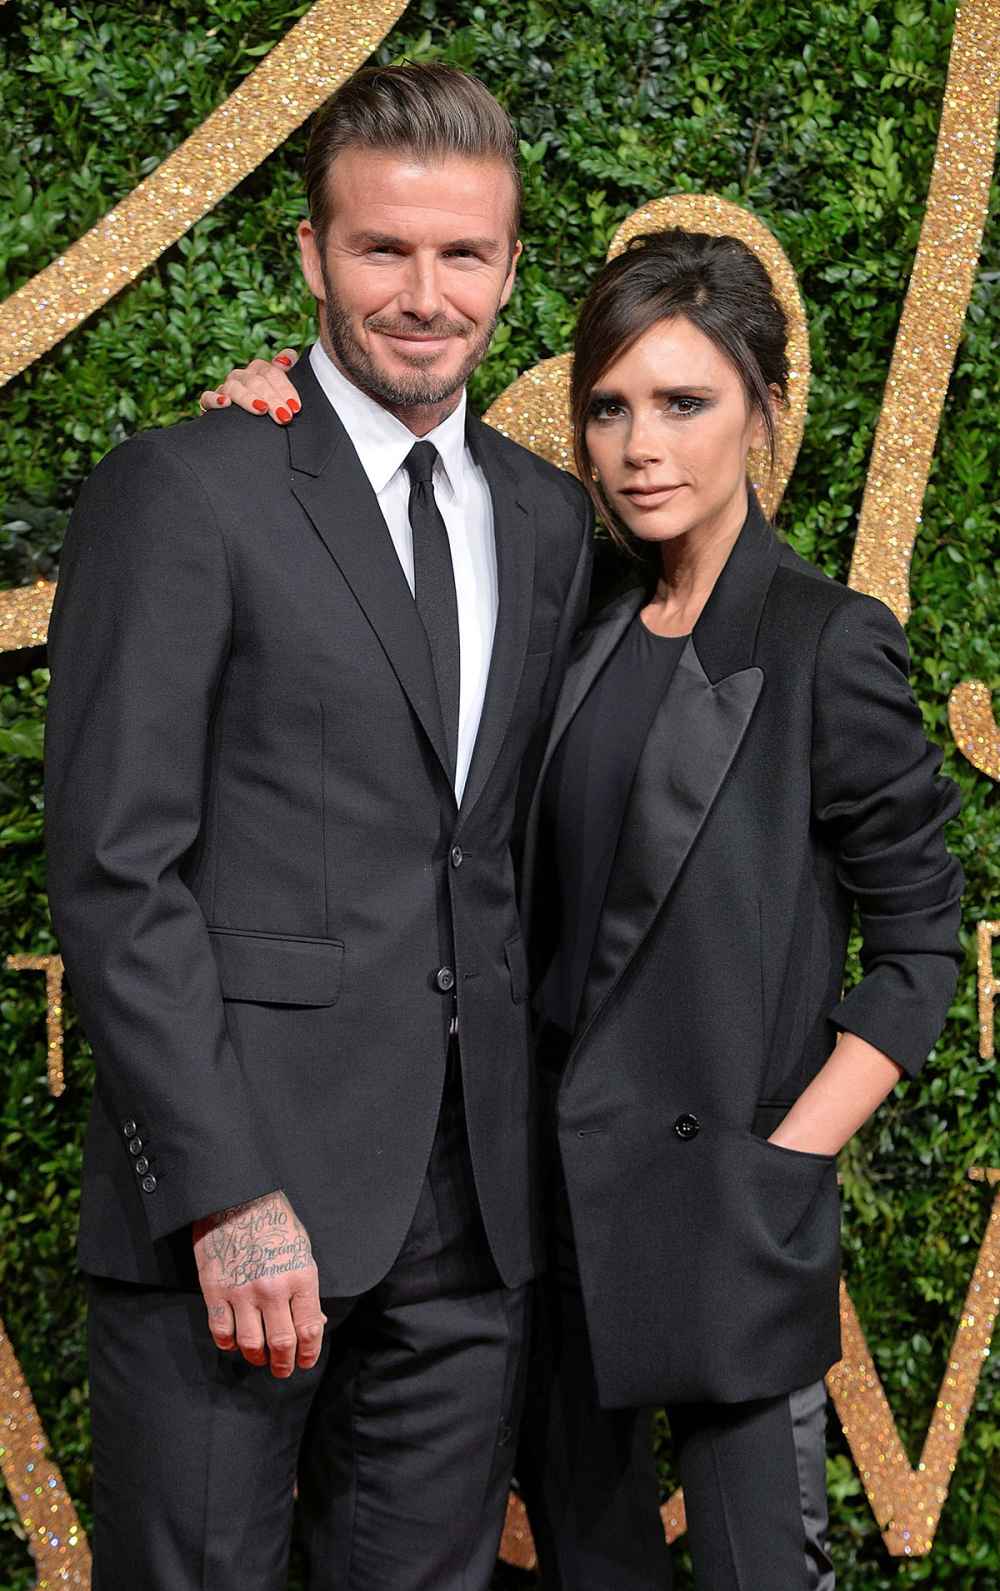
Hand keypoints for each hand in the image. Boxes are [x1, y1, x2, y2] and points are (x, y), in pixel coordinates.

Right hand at [193, 1189, 325, 1376]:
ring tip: (260, 1358)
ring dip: (257, 1358)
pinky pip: (221, 1332)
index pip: (309, 1330)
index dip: (309, 1353)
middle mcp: (272, 1288)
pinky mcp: (215, 1290)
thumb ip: (306, 1290)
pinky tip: (235, 1341)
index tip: (305, 1361)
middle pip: (281, 1344)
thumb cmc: (275, 1223)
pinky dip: (228, 1344)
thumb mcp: (302, 1251)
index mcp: (300, 1276)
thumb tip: (313, 1323)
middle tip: (283, 1369)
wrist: (237, 1198)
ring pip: (250, 1345)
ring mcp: (242, 1291)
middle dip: (284, 1364)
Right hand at [198, 348, 300, 422]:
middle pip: (257, 380)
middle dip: (273, 398)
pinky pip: (207, 397)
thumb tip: (287, 359)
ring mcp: (226, 388)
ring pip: (235, 387)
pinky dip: (215, 399)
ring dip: (249, 398)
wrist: (244, 432)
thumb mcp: (281, 393)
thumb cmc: (269, 409)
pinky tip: (225, 403)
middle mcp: (243, 376)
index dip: (285, 387)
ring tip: (261, 409)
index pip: (273, 371)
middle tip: (285, 416)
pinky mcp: (210, 403)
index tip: (296, 407)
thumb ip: (286, 373)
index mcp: (261, 371)